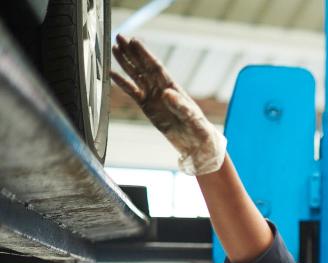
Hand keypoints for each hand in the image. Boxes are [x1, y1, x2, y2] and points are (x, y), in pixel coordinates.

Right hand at [111, 35, 225, 175]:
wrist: (197, 144)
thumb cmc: (200, 130)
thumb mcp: (192, 118)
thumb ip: (180, 106)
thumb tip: (166, 93)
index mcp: (173, 89)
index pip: (156, 67)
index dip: (144, 54)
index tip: (134, 41)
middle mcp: (161, 89)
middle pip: (143, 66)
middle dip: (131, 52)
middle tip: (119, 36)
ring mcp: (153, 97)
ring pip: (136, 76)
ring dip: (125, 63)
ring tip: (114, 48)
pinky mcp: (147, 108)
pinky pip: (132, 92)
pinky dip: (122, 83)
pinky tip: (112, 74)